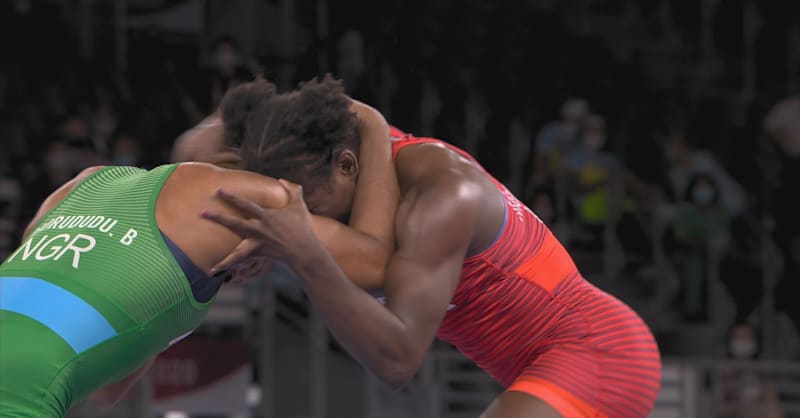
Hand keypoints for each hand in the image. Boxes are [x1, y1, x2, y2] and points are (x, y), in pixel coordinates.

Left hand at [201, 179, 320, 274]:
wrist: (305, 251)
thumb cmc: (302, 227)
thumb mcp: (299, 205)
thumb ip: (292, 189)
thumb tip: (282, 180)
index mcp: (266, 216)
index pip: (245, 204)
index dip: (232, 197)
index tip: (219, 190)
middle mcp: (259, 230)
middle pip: (235, 224)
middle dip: (218, 218)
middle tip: (203, 212)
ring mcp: (258, 244)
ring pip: (236, 250)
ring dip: (221, 255)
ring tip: (205, 260)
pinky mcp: (258, 254)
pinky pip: (241, 260)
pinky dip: (227, 265)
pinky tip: (212, 271)